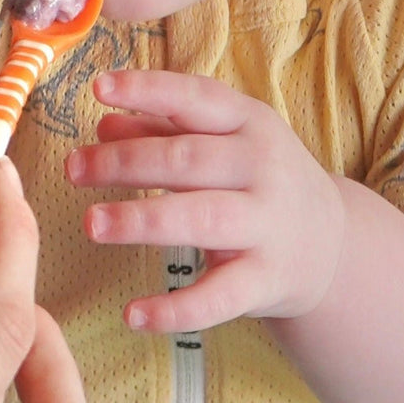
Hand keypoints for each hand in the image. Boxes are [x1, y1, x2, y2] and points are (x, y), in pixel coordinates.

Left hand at [64, 69, 345, 332]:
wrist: (330, 244)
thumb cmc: (257, 180)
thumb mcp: (221, 142)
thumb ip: (162, 131)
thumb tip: (104, 124)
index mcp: (249, 122)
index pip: (195, 98)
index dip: (147, 90)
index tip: (99, 88)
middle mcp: (261, 167)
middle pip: (187, 159)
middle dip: (125, 163)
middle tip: (73, 168)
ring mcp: (266, 224)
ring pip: (200, 219)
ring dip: (142, 220)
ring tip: (92, 224)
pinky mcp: (265, 280)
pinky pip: (218, 297)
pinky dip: (175, 309)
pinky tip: (132, 314)